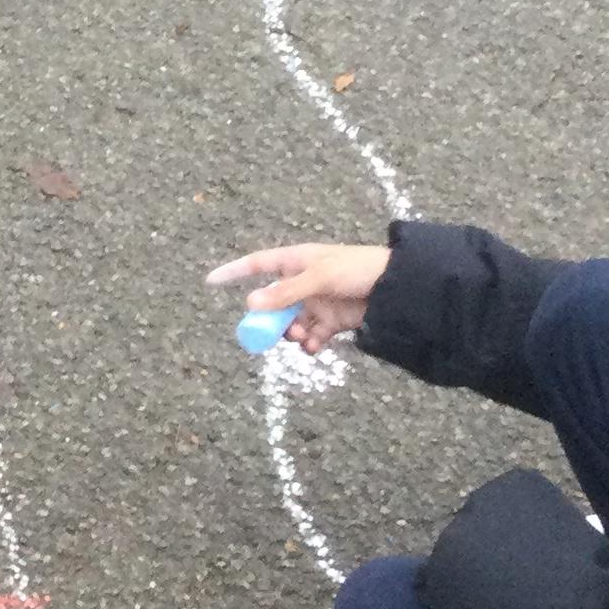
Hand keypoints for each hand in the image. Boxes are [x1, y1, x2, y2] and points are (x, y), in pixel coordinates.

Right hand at [206, 243, 389, 354]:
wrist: (398, 288)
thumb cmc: (358, 268)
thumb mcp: (320, 277)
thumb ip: (286, 292)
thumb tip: (250, 303)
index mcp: (296, 261)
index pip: (257, 265)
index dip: (233, 272)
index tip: (210, 281)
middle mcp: (303, 282)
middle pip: (272, 303)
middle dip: (269, 319)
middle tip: (265, 332)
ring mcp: (317, 302)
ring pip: (291, 322)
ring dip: (290, 333)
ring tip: (299, 338)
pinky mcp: (332, 320)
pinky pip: (312, 336)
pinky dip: (310, 344)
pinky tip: (314, 347)